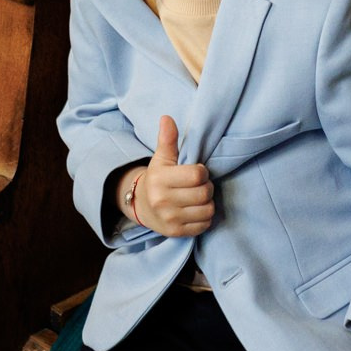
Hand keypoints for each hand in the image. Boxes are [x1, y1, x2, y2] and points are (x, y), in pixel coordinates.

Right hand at [120, 115, 213, 236]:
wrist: (142, 206)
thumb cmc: (158, 179)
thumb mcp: (161, 158)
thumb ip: (167, 139)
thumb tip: (167, 118)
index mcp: (160, 180)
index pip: (197, 175)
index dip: (202, 172)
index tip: (196, 172)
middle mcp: (162, 201)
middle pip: (204, 193)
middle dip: (207, 187)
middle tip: (199, 186)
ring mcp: (169, 219)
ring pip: (207, 210)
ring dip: (207, 203)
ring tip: (197, 198)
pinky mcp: (176, 233)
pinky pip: (204, 224)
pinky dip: (205, 217)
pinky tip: (195, 210)